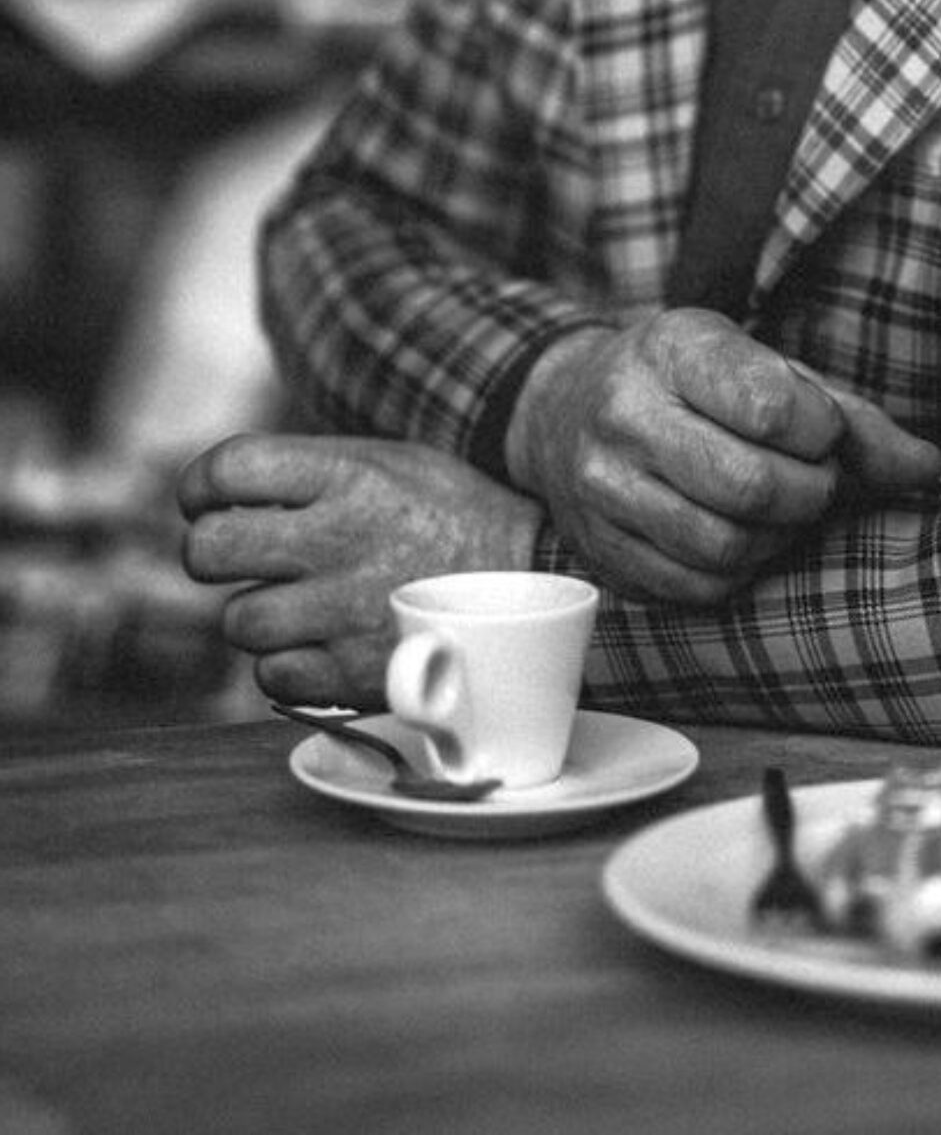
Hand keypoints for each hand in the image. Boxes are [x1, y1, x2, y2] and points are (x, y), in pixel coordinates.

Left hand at [177, 433, 543, 707]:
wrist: (541, 584)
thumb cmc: (461, 519)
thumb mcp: (400, 462)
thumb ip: (317, 468)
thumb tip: (228, 490)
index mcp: (352, 477)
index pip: (228, 469)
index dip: (201, 487)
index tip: (211, 501)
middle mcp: (344, 540)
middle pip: (210, 549)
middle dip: (211, 553)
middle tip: (238, 558)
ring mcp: (350, 611)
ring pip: (240, 622)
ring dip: (258, 615)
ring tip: (299, 606)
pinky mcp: (361, 673)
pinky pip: (274, 675)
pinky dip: (288, 664)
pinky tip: (322, 644)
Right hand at [505, 308, 940, 603]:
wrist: (567, 411)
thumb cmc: (692, 388)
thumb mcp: (763, 371)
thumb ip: (850, 418)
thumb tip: (924, 468)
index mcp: (673, 347)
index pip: (773, 408)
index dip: (821, 433)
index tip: (818, 430)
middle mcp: (624, 413)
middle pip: (752, 486)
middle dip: (809, 493)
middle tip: (811, 480)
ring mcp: (602, 485)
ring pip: (726, 544)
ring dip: (778, 537)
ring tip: (777, 509)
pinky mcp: (601, 546)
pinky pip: (697, 584)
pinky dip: (739, 570)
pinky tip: (739, 535)